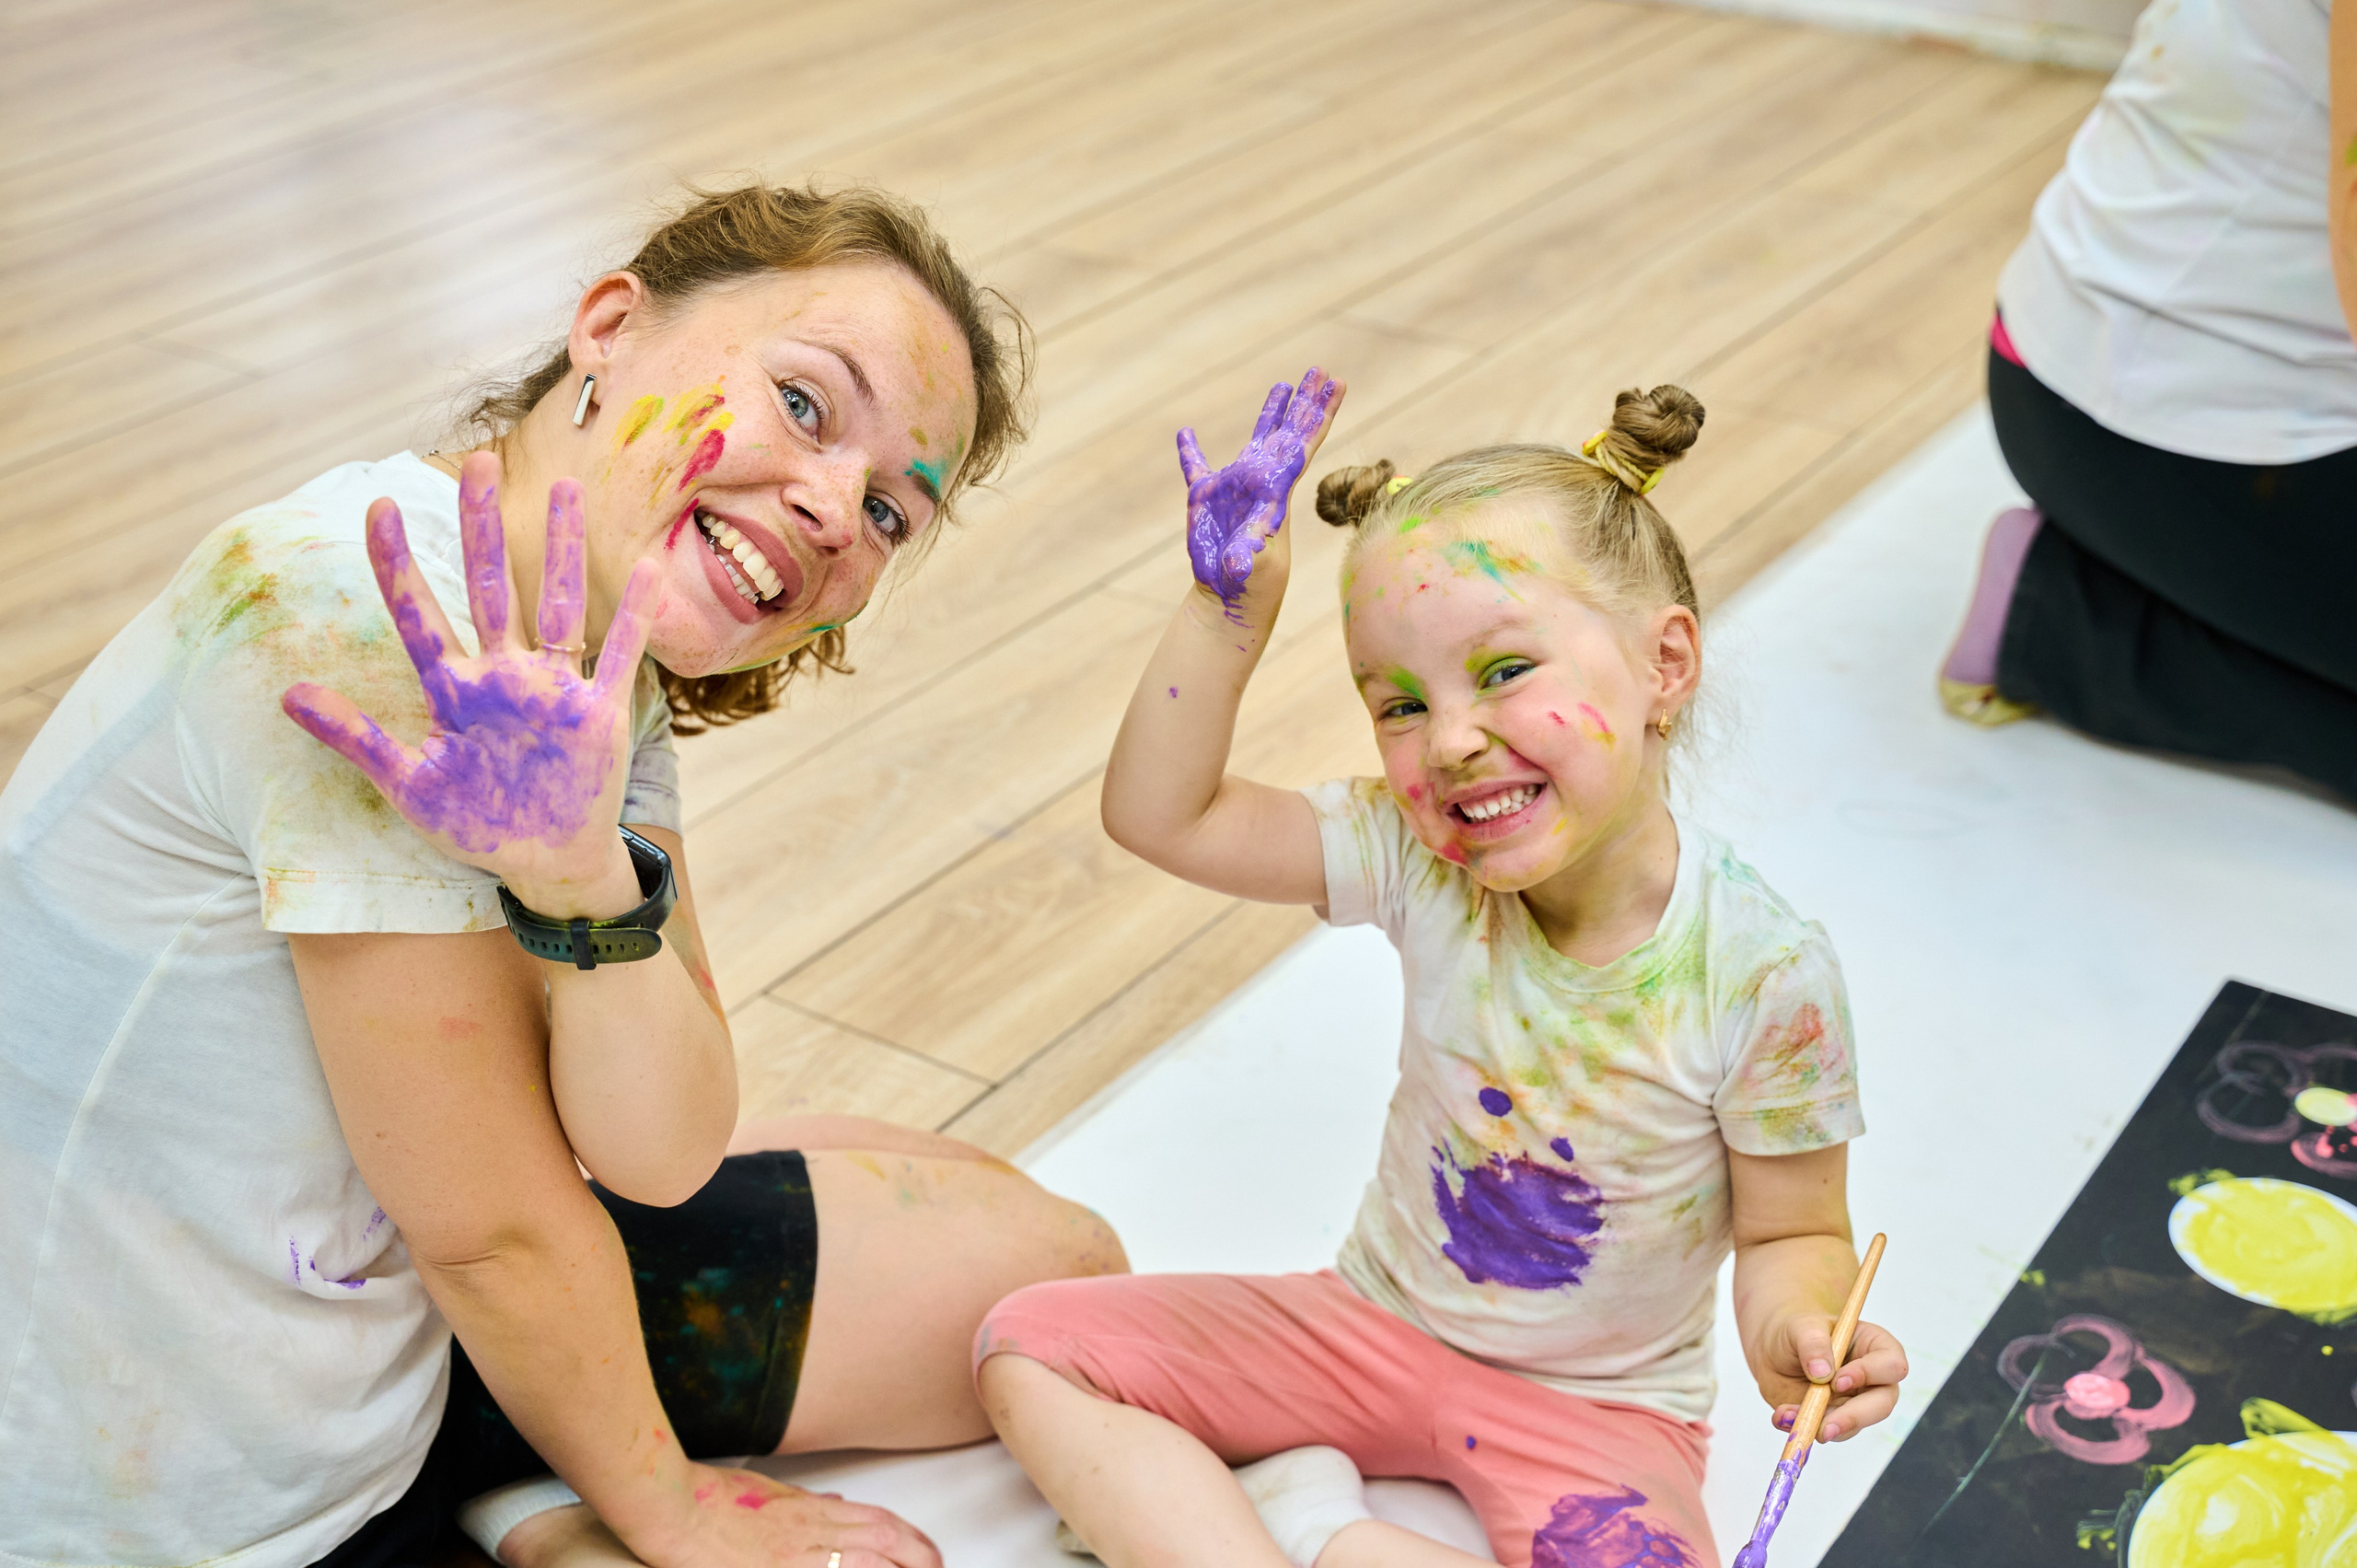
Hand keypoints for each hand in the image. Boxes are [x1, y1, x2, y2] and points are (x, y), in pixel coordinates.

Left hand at [282, 451, 659, 915]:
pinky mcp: (599, 713)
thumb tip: (285, 694)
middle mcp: (505, 677)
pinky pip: (620, 656)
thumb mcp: (408, 785)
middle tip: (478, 462)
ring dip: (560, 549)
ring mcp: (554, 690)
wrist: (547, 865)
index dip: (397, 563)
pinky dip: (634, 616)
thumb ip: (354, 738)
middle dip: (482, 525)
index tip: (377, 507)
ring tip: (566, 489)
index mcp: (455, 691)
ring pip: (559, 604)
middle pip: (491, 586)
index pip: (419, 615)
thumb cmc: (476, 827)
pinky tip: (645, 568)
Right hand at [656, 1465, 942, 1567]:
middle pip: (881, 1542)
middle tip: (937, 1566)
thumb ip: (806, 1503)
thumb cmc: (709, 1500)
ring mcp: (795, 1558)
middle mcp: (810, 1534)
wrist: (672, 1508)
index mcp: (809, 1511)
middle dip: (917, 1557)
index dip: (910, 1536)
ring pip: (862, 1561)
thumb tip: (835, 1502)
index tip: (927, 1549)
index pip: (877, 1521)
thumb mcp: (768, 1492)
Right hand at [1176, 366, 1343, 619]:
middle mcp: (1262, 480)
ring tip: (1285, 384)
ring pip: (1257, 438)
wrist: (1232, 595)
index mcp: (1276, 488)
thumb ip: (1248, 554)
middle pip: (1289, 430)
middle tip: (1322, 369)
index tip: (1336, 383)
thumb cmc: (1250, 582)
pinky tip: (1185, 433)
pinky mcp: (1206, 499)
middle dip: (1305, 400)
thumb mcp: (1253, 565)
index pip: (1304, 442)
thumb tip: (1239, 560)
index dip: (1320, 412)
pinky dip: (1189, 452)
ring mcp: (1235, 486)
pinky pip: (1196, 468)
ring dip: (1270, 412)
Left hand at [1760, 1316, 1907, 1441]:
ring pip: (1854, 1425)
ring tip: (1788, 1415)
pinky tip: (1783, 1416)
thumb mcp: (1801, 1328)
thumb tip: (1822, 1373)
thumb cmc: (1796, 1332)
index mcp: (1875, 1345)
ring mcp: (1856, 1402)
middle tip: (1825, 1426)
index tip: (1837, 1381)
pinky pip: (1829, 1432)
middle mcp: (1873, 1378)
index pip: (1891, 1364)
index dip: (1870, 1374)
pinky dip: (1804, 1427)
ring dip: (1821, 1424)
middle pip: (1882, 1404)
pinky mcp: (1837, 1419)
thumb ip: (1813, 1344)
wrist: (1773, 1352)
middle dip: (1853, 1417)